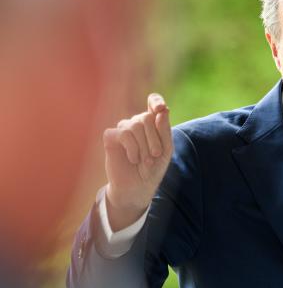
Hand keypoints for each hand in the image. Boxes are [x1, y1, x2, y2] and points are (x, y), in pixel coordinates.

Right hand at [103, 93, 172, 229]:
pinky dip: (132, 148)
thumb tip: (163, 109)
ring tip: (145, 161)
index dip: (156, 101)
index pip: (154, 102)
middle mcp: (137, 123)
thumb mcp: (166, 150)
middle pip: (146, 117)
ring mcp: (123, 128)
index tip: (160, 108)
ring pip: (134, 124)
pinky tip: (133, 159)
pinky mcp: (111, 136)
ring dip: (144, 146)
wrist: (138, 186)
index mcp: (153, 123)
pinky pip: (123, 133)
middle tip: (155, 155)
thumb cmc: (153, 168)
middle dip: (154, 138)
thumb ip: (165, 130)